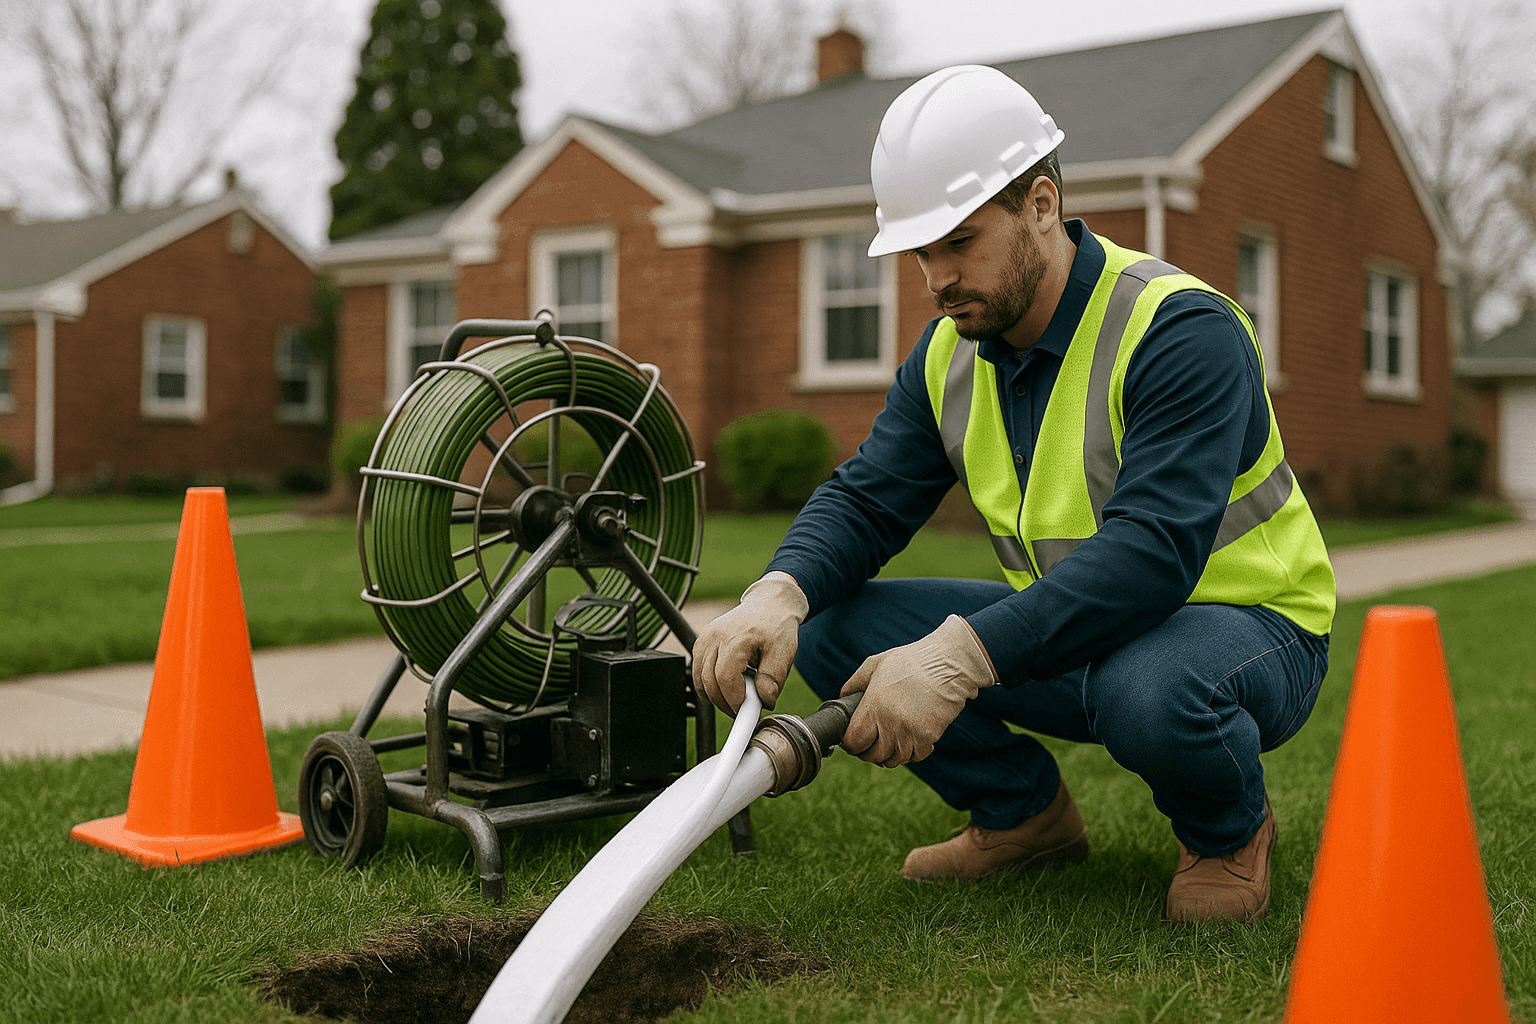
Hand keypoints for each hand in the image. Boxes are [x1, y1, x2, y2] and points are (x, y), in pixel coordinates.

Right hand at [692, 572, 807, 714]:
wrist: (768, 604)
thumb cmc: (776, 626)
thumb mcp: (784, 652)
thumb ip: (773, 678)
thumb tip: (764, 701)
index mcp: (736, 638)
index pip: (725, 678)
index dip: (733, 700)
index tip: (745, 711)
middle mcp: (714, 637)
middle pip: (709, 682)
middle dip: (725, 702)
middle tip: (743, 708)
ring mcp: (704, 639)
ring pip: (699, 680)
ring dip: (715, 695)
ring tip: (736, 696)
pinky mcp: (700, 642)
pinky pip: (697, 672)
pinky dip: (709, 685)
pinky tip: (727, 684)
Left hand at [840, 615, 996, 767]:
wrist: (948, 663)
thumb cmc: (910, 661)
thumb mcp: (875, 664)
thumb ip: (854, 684)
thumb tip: (842, 700)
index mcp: (874, 705)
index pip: (854, 742)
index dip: (850, 744)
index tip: (852, 739)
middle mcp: (891, 723)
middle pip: (872, 756)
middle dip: (867, 752)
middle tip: (869, 743)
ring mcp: (911, 732)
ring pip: (893, 760)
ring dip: (888, 755)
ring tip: (888, 743)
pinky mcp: (929, 737)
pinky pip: (914, 757)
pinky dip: (909, 754)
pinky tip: (908, 741)